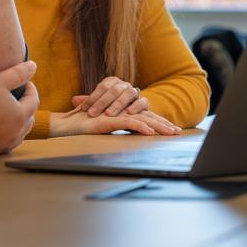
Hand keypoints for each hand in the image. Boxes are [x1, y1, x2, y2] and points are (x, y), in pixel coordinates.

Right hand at [0, 60, 38, 154]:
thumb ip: (17, 74)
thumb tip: (33, 66)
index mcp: (21, 116)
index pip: (34, 99)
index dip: (30, 89)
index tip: (24, 82)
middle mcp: (16, 133)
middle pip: (30, 117)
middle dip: (27, 104)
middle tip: (19, 95)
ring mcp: (5, 144)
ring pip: (21, 131)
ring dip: (20, 120)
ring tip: (10, 109)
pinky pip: (9, 142)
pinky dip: (10, 132)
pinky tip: (0, 125)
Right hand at [50, 106, 181, 137]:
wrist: (69, 124)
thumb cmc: (87, 125)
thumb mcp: (108, 127)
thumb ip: (121, 126)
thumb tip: (137, 132)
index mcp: (125, 114)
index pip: (146, 117)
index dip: (160, 123)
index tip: (172, 130)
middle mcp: (124, 113)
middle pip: (149, 117)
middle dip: (164, 125)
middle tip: (178, 132)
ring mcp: (118, 115)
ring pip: (143, 119)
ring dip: (158, 127)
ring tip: (170, 133)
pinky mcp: (111, 119)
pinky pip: (130, 123)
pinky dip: (141, 127)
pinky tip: (150, 133)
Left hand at [72, 76, 147, 116]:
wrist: (129, 114)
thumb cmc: (110, 109)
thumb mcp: (99, 104)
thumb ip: (88, 102)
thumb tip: (73, 100)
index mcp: (113, 82)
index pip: (102, 86)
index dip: (93, 97)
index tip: (84, 109)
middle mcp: (124, 85)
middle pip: (114, 89)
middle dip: (102, 102)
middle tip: (92, 113)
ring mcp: (135, 92)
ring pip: (128, 93)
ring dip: (118, 104)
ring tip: (109, 114)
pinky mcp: (145, 102)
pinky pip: (143, 101)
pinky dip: (136, 106)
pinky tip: (129, 113)